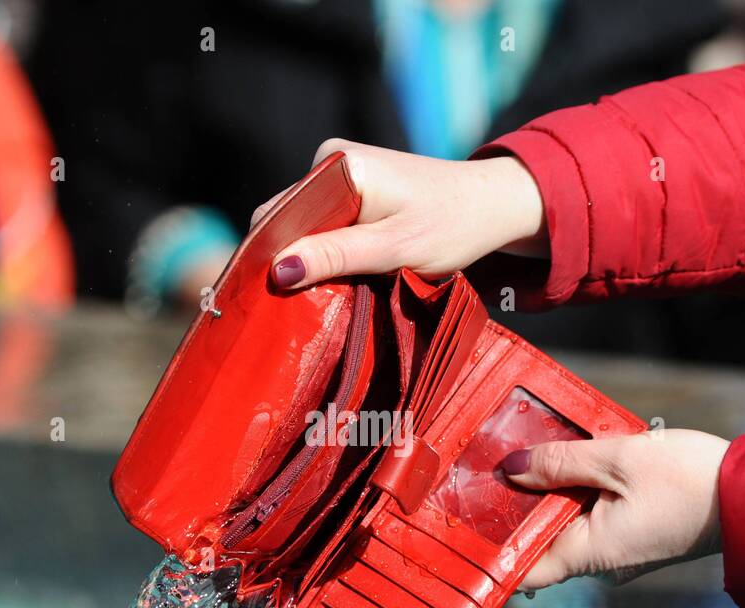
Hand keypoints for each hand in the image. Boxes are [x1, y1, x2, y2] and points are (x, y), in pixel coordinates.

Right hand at [252, 139, 546, 288]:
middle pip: (286, 218)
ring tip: (298, 300)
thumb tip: (278, 271)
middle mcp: (332, 159)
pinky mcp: (352, 186)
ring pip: (302, 224)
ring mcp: (340, 171)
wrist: (491, 205)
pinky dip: (320, 251)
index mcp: (339, 165)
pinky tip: (322, 279)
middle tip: (275, 311)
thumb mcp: (393, 250)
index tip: (252, 300)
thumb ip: (335, 257)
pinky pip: (320, 222)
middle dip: (281, 261)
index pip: (278, 214)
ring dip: (302, 259)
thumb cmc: (452, 226)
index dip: (263, 257)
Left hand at [502, 430, 729, 588]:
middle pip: (538, 540)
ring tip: (524, 452)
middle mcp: (599, 559)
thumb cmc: (692, 480)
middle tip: (490, 466)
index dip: (490, 550)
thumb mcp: (620, 459)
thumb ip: (561, 462)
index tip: (464, 520)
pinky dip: (574, 490)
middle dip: (515, 507)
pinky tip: (569, 458)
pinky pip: (590, 514)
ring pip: (564, 524)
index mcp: (590, 552)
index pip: (523, 570)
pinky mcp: (632, 531)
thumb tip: (511, 469)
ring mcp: (617, 548)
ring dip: (546, 493)